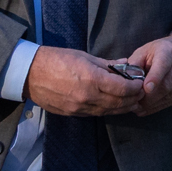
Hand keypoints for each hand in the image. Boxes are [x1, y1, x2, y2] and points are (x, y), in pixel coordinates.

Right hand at [24, 46, 147, 117]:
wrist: (30, 73)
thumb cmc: (56, 59)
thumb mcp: (84, 56)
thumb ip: (107, 64)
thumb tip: (125, 65)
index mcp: (92, 79)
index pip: (123, 88)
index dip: (135, 87)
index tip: (140, 83)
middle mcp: (88, 96)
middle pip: (119, 103)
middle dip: (133, 99)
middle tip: (140, 94)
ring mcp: (80, 107)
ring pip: (108, 111)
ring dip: (123, 108)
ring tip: (132, 103)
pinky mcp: (73, 113)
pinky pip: (96, 114)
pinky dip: (108, 111)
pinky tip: (114, 107)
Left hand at [120, 32, 171, 114]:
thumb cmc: (162, 50)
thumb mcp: (146, 50)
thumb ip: (135, 63)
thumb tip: (124, 80)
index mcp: (168, 50)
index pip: (163, 65)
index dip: (155, 78)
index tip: (146, 89)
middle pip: (166, 85)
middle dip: (149, 97)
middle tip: (135, 103)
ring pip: (170, 95)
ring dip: (153, 104)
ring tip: (139, 108)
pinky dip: (160, 106)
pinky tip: (149, 108)